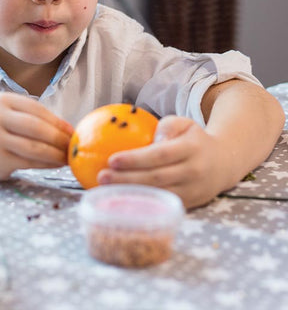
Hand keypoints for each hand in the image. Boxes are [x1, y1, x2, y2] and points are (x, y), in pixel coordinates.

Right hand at [0, 92, 72, 180]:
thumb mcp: (11, 114)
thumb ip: (36, 118)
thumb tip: (70, 130)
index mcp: (1, 101)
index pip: (37, 109)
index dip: (58, 121)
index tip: (72, 131)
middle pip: (36, 128)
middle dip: (59, 138)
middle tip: (73, 146)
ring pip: (34, 148)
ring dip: (56, 154)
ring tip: (67, 157)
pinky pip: (29, 163)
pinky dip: (46, 164)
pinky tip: (55, 164)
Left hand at [97, 115, 226, 208]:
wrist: (224, 162)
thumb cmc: (194, 139)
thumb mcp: (184, 123)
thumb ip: (166, 127)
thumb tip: (149, 140)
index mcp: (191, 149)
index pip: (160, 155)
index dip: (136, 159)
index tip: (112, 160)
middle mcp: (193, 172)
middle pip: (156, 178)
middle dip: (126, 179)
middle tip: (102, 176)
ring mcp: (192, 191)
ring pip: (158, 194)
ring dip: (130, 193)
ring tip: (105, 188)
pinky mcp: (189, 204)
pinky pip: (162, 204)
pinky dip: (141, 202)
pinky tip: (121, 198)